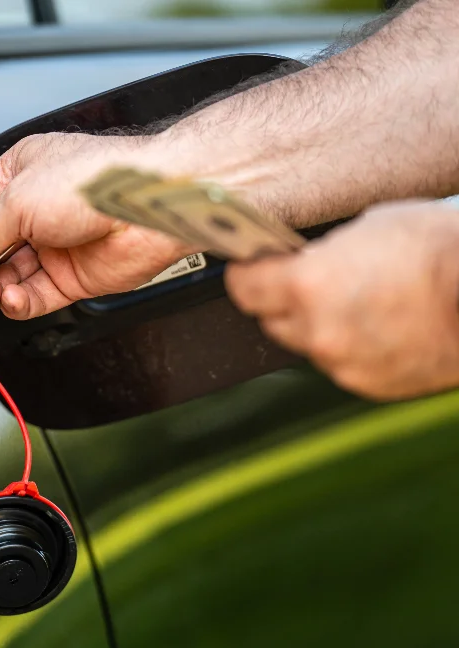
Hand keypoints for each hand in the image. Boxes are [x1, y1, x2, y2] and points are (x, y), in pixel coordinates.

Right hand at [0, 132, 202, 319]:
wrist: (149, 206)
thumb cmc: (97, 180)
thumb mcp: (17, 200)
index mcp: (18, 175)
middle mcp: (34, 209)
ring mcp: (53, 244)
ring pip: (6, 275)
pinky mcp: (72, 276)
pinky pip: (33, 296)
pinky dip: (18, 301)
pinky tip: (10, 298)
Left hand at [225, 200, 458, 400]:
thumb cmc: (440, 251)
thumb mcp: (368, 228)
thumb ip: (322, 253)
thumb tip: (302, 261)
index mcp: (306, 285)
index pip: (243, 287)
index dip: (245, 273)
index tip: (249, 266)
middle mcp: (317, 330)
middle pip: (270, 319)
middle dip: (282, 301)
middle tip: (307, 282)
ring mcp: (343, 363)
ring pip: (307, 344)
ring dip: (318, 326)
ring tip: (358, 301)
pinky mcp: (369, 385)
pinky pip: (342, 364)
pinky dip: (351, 348)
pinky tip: (381, 325)